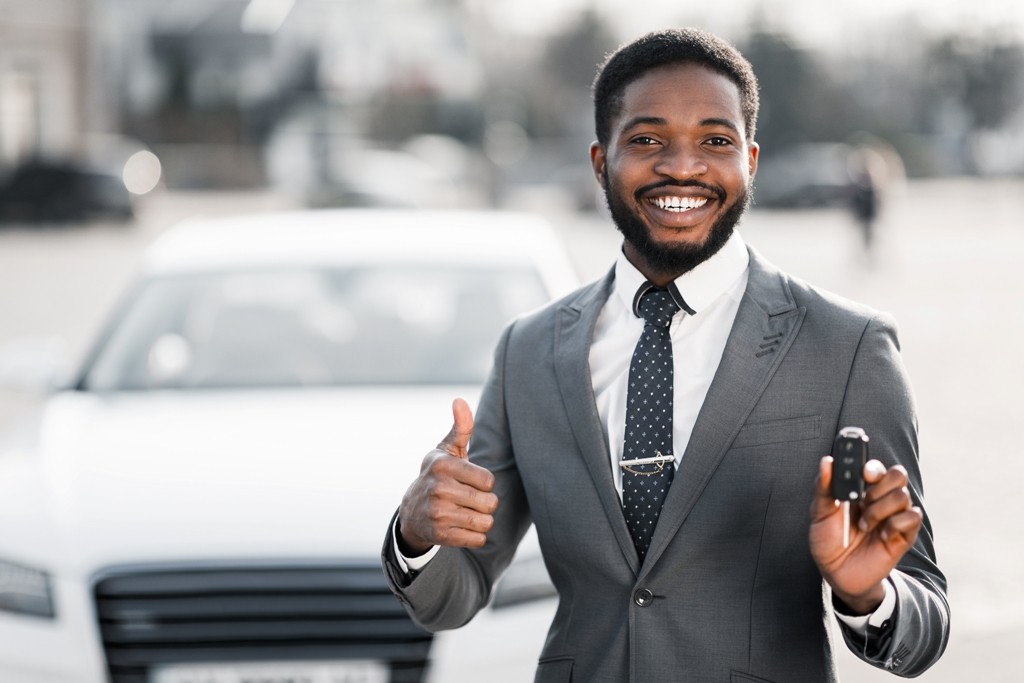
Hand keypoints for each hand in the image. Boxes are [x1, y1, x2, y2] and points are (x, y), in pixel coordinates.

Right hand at [397, 398, 498, 553]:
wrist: (412, 512)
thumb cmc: (438, 476)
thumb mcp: (446, 451)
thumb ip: (460, 428)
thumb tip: (459, 401)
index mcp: (442, 465)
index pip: (488, 480)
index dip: (484, 483)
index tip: (470, 481)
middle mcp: (438, 488)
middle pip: (490, 503)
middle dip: (486, 503)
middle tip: (469, 499)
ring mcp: (438, 513)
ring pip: (486, 522)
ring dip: (482, 520)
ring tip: (467, 513)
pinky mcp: (440, 535)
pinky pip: (478, 540)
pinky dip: (476, 536)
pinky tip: (462, 527)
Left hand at [809, 456, 922, 613]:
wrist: (837, 573)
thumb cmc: (828, 540)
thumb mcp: (819, 513)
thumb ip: (823, 487)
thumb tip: (826, 461)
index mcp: (861, 490)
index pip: (877, 468)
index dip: (873, 467)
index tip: (864, 474)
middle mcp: (881, 500)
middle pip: (898, 475)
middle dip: (879, 487)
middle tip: (862, 502)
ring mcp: (894, 517)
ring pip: (903, 496)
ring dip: (880, 510)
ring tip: (864, 526)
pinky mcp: (904, 535)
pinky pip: (913, 517)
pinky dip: (895, 525)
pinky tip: (881, 536)